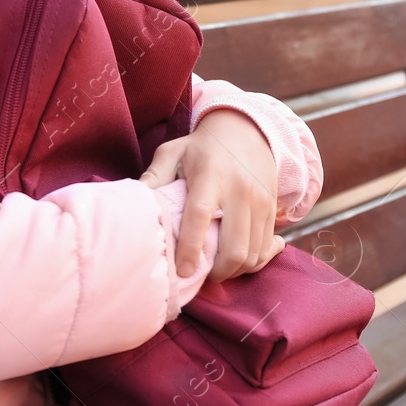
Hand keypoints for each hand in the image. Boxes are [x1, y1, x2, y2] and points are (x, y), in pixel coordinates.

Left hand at [140, 108, 286, 282]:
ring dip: (234, 271)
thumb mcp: (173, 152)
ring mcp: (260, 200)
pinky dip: (251, 262)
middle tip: (201, 274)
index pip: (200, 215)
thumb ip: (154, 176)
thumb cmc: (201, 147)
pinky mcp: (272, 208)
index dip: (190, 247)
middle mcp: (240, 189)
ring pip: (253, 253)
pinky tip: (235, 261)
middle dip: (218, 272)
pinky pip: (265, 248)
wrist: (246, 130)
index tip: (182, 271)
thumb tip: (134, 203)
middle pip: (235, 246)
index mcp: (210, 175)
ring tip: (216, 269)